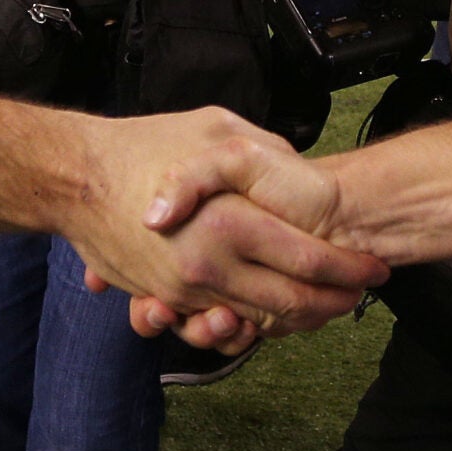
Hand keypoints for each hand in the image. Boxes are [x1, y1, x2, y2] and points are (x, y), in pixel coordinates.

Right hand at [72, 107, 378, 349]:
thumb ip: (268, 150)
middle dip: (333, 303)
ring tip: (325, 305)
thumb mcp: (219, 128)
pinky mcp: (167, 298)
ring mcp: (186, 291)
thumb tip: (300, 170)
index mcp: (232, 224)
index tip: (375, 269)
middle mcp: (211, 268)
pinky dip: (250, 322)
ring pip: (257, 322)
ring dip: (297, 319)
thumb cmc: (144, 146)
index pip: (310, 261)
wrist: (75, 179)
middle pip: (291, 304)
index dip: (350, 268)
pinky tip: (272, 310)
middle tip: (360, 294)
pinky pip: (218, 322)